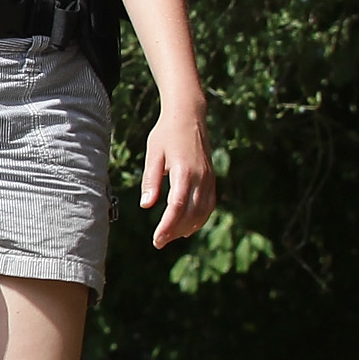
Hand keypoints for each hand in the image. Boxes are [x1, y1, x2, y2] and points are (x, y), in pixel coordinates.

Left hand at [142, 100, 217, 246]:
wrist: (189, 116)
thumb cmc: (165, 134)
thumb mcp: (153, 154)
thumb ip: (151, 181)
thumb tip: (146, 206)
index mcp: (185, 171)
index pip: (177, 206)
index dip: (167, 226)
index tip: (157, 240)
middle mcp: (201, 177)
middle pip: (191, 213)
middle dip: (175, 231)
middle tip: (159, 242)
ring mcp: (209, 178)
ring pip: (203, 211)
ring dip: (188, 227)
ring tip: (171, 236)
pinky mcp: (211, 178)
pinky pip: (209, 203)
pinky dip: (200, 217)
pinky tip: (187, 225)